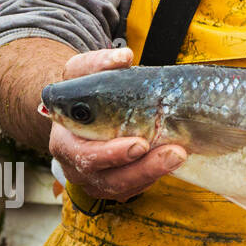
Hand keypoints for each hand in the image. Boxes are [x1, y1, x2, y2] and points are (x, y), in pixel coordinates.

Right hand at [45, 46, 186, 201]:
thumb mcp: (82, 72)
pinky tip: (173, 161)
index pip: (85, 156)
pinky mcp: (116, 185)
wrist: (80, 110)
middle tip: (175, 153)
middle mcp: (77, 167)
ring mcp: (96, 180)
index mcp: (65, 142)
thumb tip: (123, 57)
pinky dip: (155, 177)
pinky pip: (136, 188)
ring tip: (181, 154)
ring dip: (155, 174)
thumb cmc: (81, 90)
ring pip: (125, 188)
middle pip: (109, 179)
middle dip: (144, 169)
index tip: (140, 144)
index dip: (112, 154)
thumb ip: (98, 63)